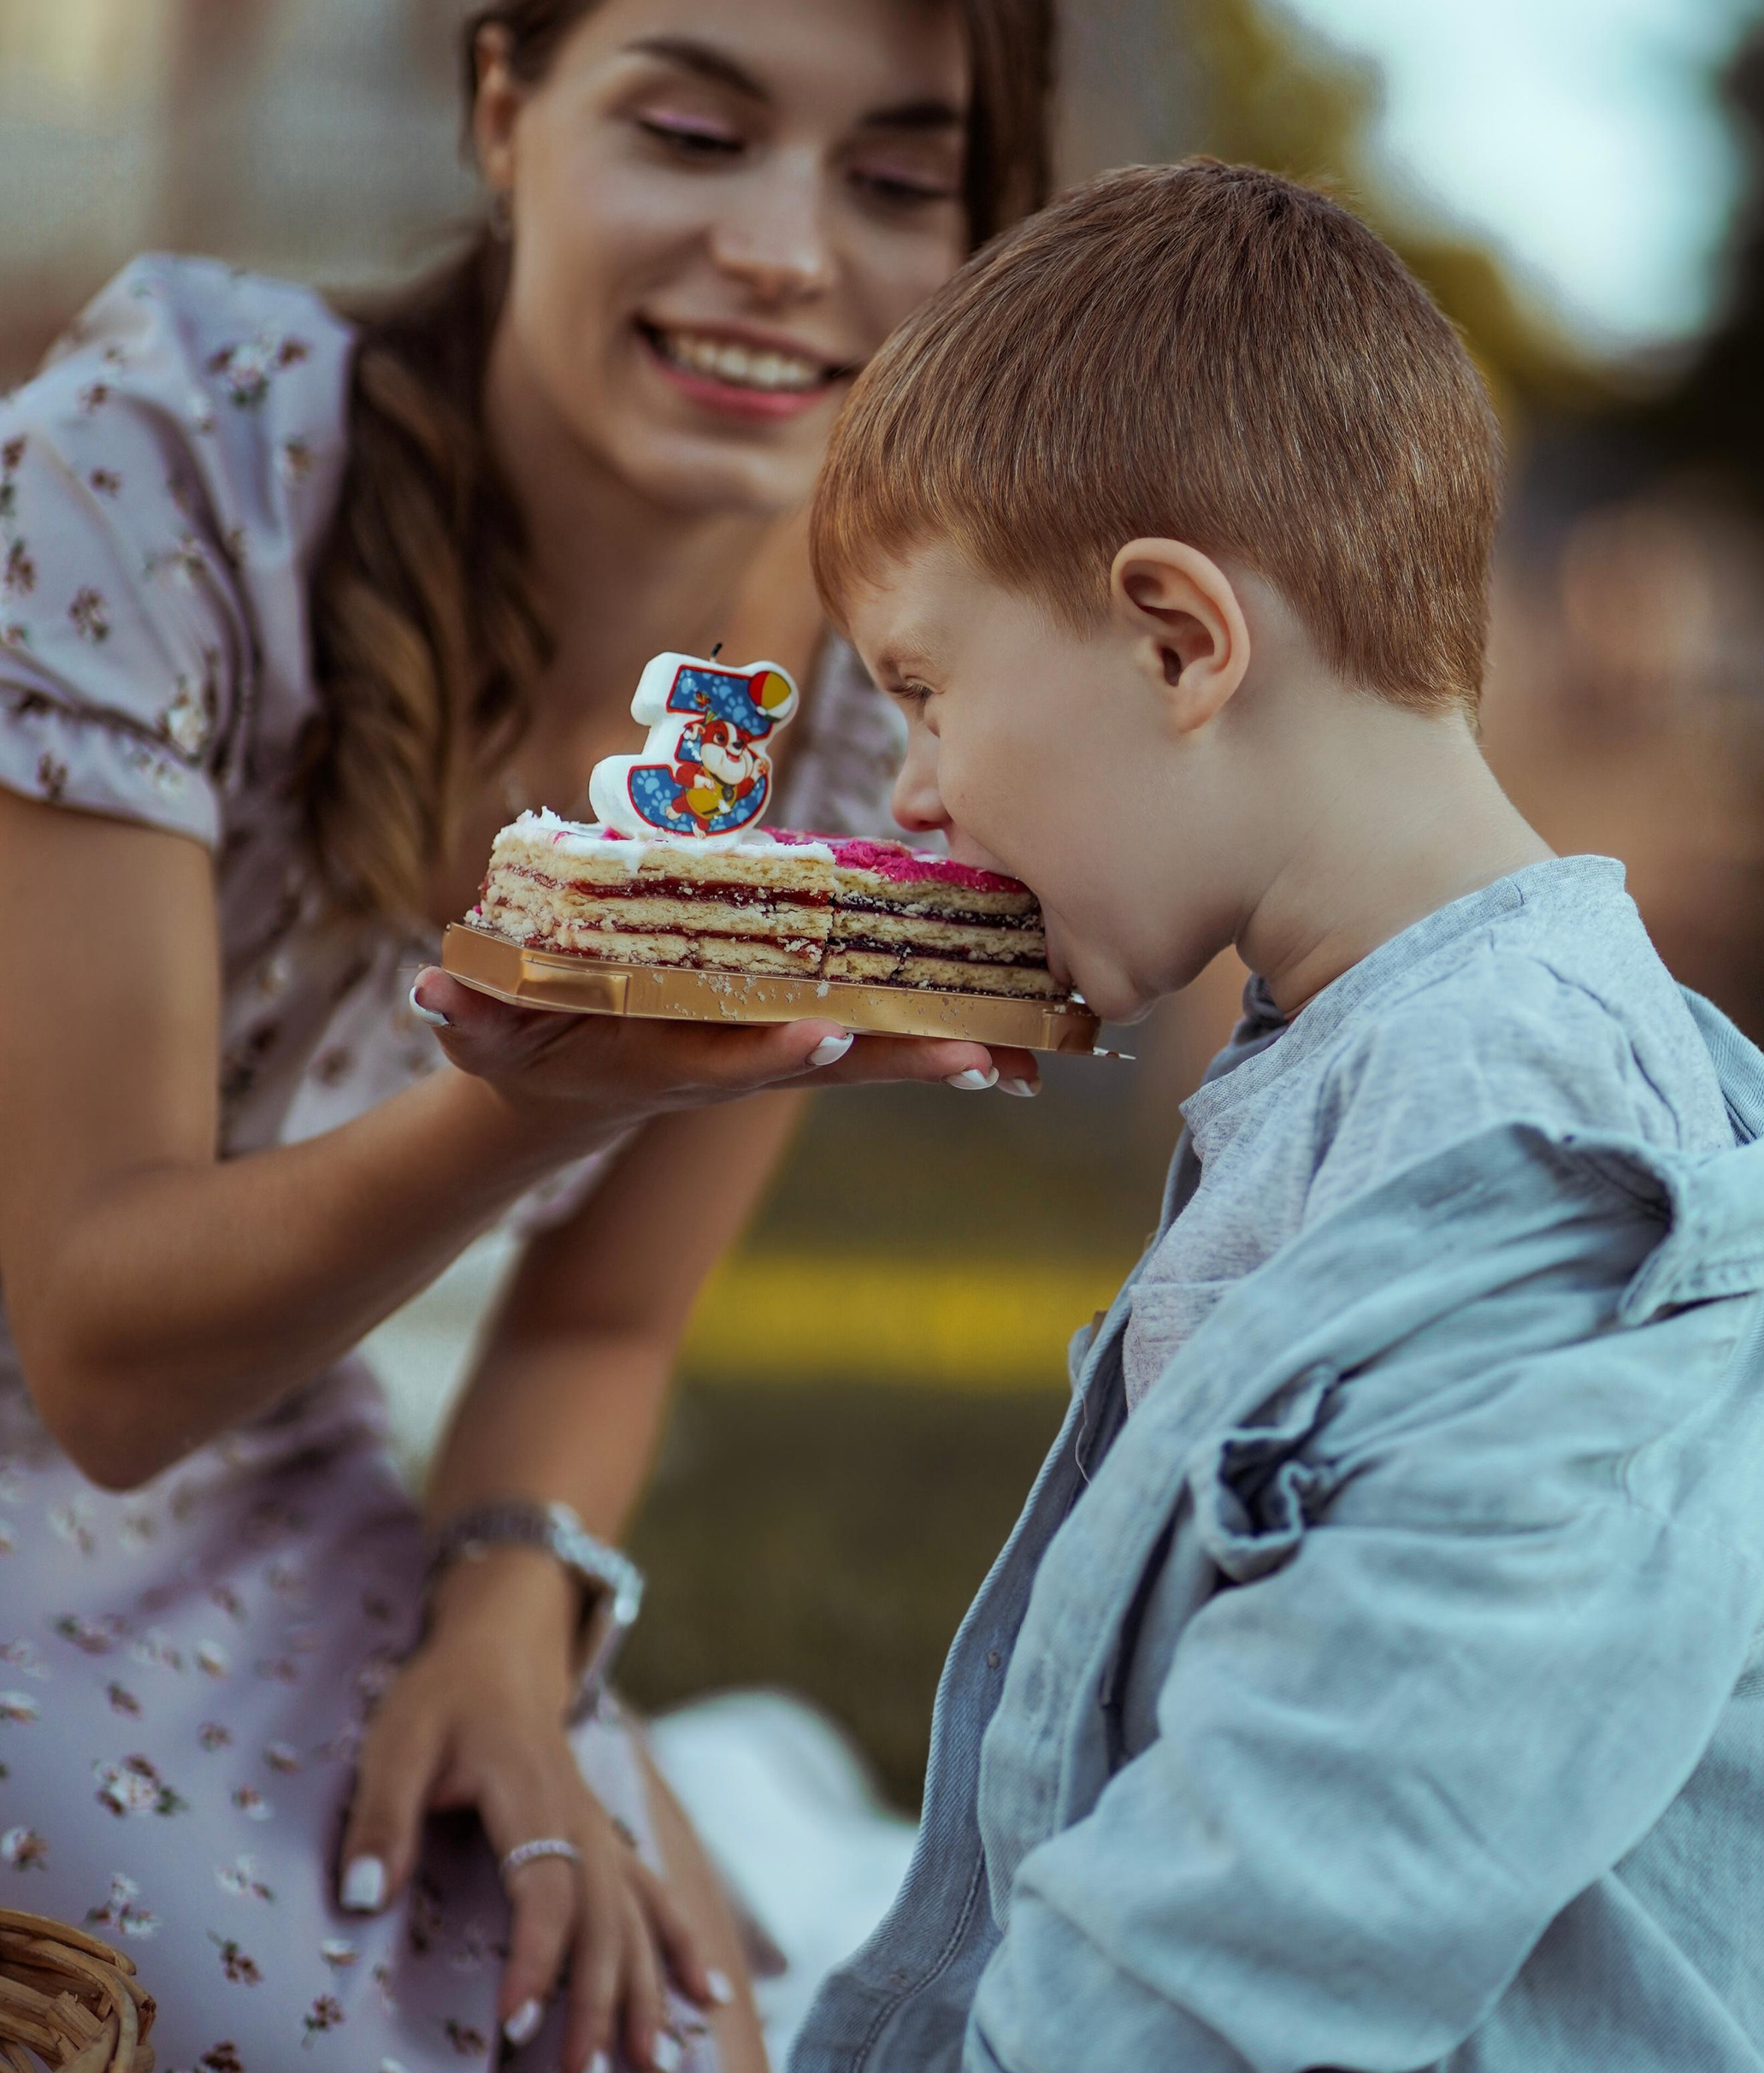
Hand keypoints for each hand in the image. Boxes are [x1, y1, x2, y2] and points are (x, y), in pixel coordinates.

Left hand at [338, 1551, 717, 2072]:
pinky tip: (707, 1998)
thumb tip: (360, 1901)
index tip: (515, 2022)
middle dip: (600, 2000)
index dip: (535, 1957)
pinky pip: (656, 1897)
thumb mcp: (395, 1744)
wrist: (502, 1650)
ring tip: (649, 2065)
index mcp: (530, 1792)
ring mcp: (602, 1830)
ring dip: (645, 1990)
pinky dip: (684, 1947)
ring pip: (637, 1917)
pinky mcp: (607, 1842)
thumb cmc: (440, 1701)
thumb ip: (379, 1819)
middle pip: (603, 1917)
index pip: (544, 1887)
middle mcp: (581, 1817)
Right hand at [414, 967, 1039, 1143]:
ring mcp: (768, 1052)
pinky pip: (872, 1037)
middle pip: (828, 1061)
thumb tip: (432, 985)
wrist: (561, 1088)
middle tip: (978, 1058)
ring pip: (867, 1051)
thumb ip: (461, 1011)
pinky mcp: (791, 1037)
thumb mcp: (479, 1031)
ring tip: (1023, 1056)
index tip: (823, 1037)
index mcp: (666, 1056)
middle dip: (900, 1059)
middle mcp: (732, 1060)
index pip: (724, 1055)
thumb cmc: (522, 1046)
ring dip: (940, 1054)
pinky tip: (1008, 1047)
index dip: (772, 1050)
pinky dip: (934, 1042)